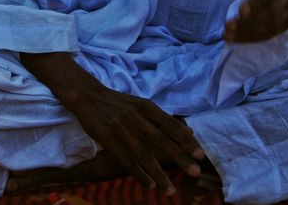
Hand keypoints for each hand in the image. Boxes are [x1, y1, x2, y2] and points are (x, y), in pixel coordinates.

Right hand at [64, 86, 205, 194]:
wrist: (87, 96)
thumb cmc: (119, 103)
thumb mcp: (142, 105)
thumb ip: (164, 120)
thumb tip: (190, 132)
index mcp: (147, 108)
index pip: (171, 125)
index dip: (185, 140)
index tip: (200, 155)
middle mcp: (136, 118)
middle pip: (161, 140)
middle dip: (179, 157)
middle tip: (195, 172)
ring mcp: (122, 129)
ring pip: (144, 154)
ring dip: (159, 174)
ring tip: (170, 190)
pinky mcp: (109, 139)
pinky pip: (126, 160)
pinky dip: (139, 174)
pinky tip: (149, 185)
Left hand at [215, 0, 287, 42]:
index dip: (255, 2)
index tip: (240, 11)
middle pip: (270, 11)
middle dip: (248, 21)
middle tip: (227, 27)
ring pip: (271, 25)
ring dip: (248, 33)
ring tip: (227, 36)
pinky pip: (272, 33)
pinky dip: (252, 38)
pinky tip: (236, 39)